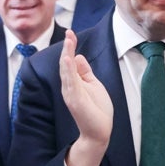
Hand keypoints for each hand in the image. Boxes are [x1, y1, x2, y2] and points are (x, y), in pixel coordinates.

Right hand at [60, 30, 112, 165]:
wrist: (98, 132)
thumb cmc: (96, 110)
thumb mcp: (93, 85)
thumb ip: (84, 72)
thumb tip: (77, 56)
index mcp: (73, 82)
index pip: (69, 61)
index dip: (70, 47)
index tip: (71, 33)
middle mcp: (69, 86)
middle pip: (66, 64)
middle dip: (68, 48)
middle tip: (69, 33)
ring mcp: (71, 93)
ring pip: (66, 71)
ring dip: (66, 56)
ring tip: (68, 42)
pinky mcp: (75, 100)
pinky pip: (71, 83)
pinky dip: (68, 71)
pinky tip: (68, 60)